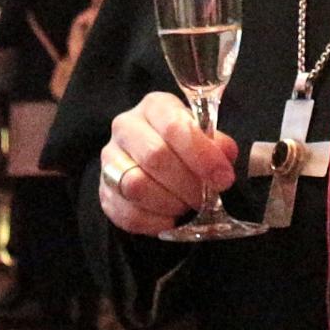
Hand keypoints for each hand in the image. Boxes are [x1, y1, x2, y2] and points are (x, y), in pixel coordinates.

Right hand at [100, 90, 239, 235]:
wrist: (154, 161)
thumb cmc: (184, 146)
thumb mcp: (205, 137)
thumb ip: (217, 144)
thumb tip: (225, 154)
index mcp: (154, 106)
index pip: (174, 126)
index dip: (202, 156)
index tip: (223, 178)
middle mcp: (126, 127)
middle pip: (154, 157)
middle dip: (188, 184)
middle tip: (206, 198)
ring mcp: (110, 159)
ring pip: (136, 186)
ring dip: (170, 203)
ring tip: (186, 205)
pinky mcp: (104, 191)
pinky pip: (127, 213)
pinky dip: (154, 222)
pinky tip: (170, 219)